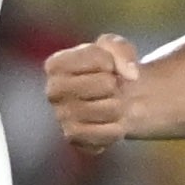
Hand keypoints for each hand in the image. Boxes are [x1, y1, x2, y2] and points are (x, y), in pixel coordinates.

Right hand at [44, 35, 143, 149]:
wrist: (115, 99)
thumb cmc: (110, 70)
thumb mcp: (115, 47)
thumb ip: (121, 49)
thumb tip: (132, 75)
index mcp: (55, 64)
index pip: (96, 58)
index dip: (110, 61)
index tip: (105, 67)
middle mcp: (52, 91)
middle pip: (105, 84)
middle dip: (116, 85)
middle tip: (109, 88)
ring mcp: (61, 116)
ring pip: (110, 109)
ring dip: (119, 106)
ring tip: (110, 104)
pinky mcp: (74, 137)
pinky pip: (108, 132)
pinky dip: (118, 127)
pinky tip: (109, 122)